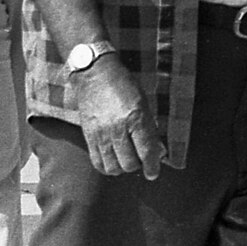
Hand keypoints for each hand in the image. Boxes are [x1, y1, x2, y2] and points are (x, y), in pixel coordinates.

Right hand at [76, 57, 163, 178]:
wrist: (95, 73)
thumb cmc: (123, 85)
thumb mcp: (144, 103)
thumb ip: (150, 129)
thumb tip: (157, 153)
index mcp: (135, 117)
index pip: (146, 153)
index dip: (152, 167)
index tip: (152, 173)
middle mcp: (117, 127)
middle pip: (129, 164)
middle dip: (138, 165)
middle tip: (139, 159)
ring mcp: (101, 132)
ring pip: (113, 167)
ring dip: (122, 168)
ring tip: (125, 159)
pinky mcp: (88, 134)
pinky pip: (97, 162)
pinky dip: (107, 167)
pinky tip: (112, 160)